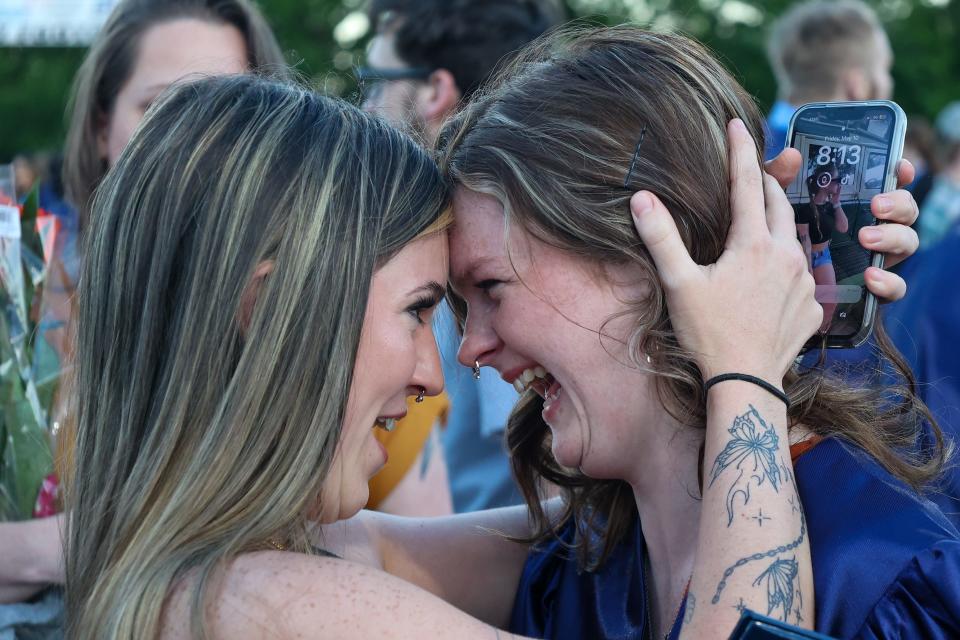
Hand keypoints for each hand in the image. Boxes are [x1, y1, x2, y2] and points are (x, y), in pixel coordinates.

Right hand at [630, 119, 820, 383]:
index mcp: (754, 244)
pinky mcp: (813, 306)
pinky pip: (804, 273)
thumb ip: (661, 237)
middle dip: (764, 184)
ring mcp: (805, 281)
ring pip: (794, 238)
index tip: (738, 123)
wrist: (747, 382)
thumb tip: (641, 197)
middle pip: (778, 204)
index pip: (747, 183)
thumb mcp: (679, 284)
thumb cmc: (708, 333)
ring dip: (777, 225)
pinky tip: (772, 275)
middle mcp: (787, 255)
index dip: (741, 150)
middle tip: (750, 173)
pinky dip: (787, 264)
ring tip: (761, 224)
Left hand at [766, 151, 919, 302]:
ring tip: (866, 237)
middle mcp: (871, 229)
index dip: (900, 171)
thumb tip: (790, 156)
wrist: (761, 298)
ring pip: (906, 243)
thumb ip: (777, 180)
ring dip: (893, 236)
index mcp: (853, 205)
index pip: (887, 182)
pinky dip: (889, 282)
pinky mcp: (867, 291)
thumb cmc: (769, 246)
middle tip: (876, 205)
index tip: (900, 166)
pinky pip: (895, 288)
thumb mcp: (768, 210)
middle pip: (904, 210)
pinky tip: (870, 277)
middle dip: (898, 203)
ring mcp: (872, 260)